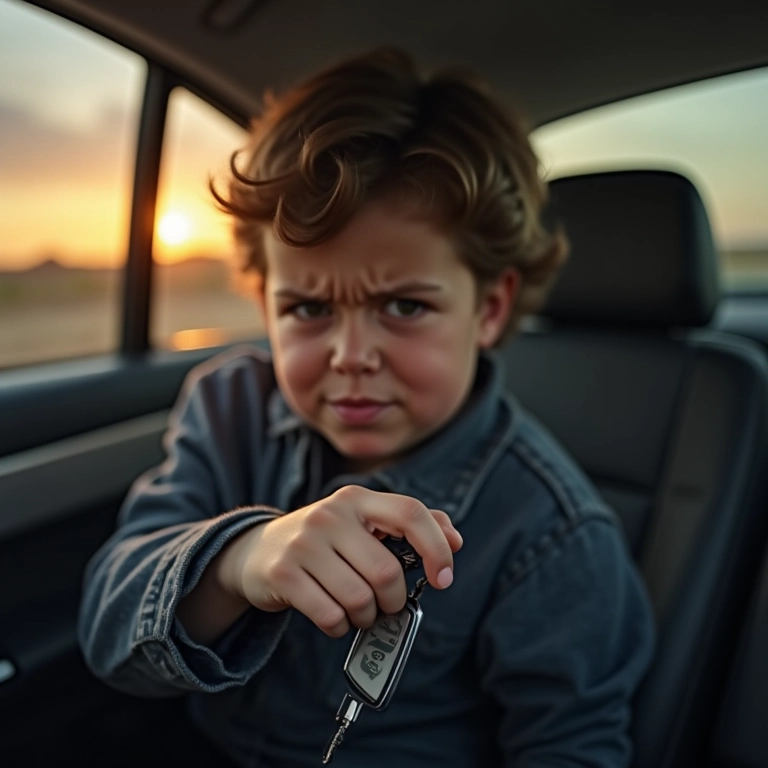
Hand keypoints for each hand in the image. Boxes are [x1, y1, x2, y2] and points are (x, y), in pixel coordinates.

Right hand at [224, 485, 462, 636]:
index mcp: (358, 499)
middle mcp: (331, 515)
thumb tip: (455, 539)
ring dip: (367, 616)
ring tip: (358, 610)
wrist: (257, 551)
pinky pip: (330, 616)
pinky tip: (335, 617)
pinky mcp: (284, 574)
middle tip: (386, 603)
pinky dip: (340, 626)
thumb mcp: (362, 523)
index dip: (436, 547)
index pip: (411, 513)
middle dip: (393, 600)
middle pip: (387, 571)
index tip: (443, 578)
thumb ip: (409, 526)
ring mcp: (304, 543)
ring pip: (360, 598)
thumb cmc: (325, 541)